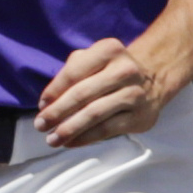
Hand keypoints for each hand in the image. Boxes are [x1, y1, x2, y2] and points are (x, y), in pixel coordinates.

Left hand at [37, 36, 171, 146]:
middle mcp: (125, 70)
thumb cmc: (110, 71)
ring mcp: (135, 94)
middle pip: (83, 94)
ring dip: (69, 129)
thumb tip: (48, 103)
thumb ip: (70, 73)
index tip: (41, 105)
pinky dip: (85, 138)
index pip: (74, 72)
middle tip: (40, 125)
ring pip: (94, 114)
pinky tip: (70, 142)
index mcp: (110, 50)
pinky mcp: (140, 117)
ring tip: (52, 139)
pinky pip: (107, 130)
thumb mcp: (93, 59)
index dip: (54, 91)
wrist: (153, 80)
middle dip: (57, 112)